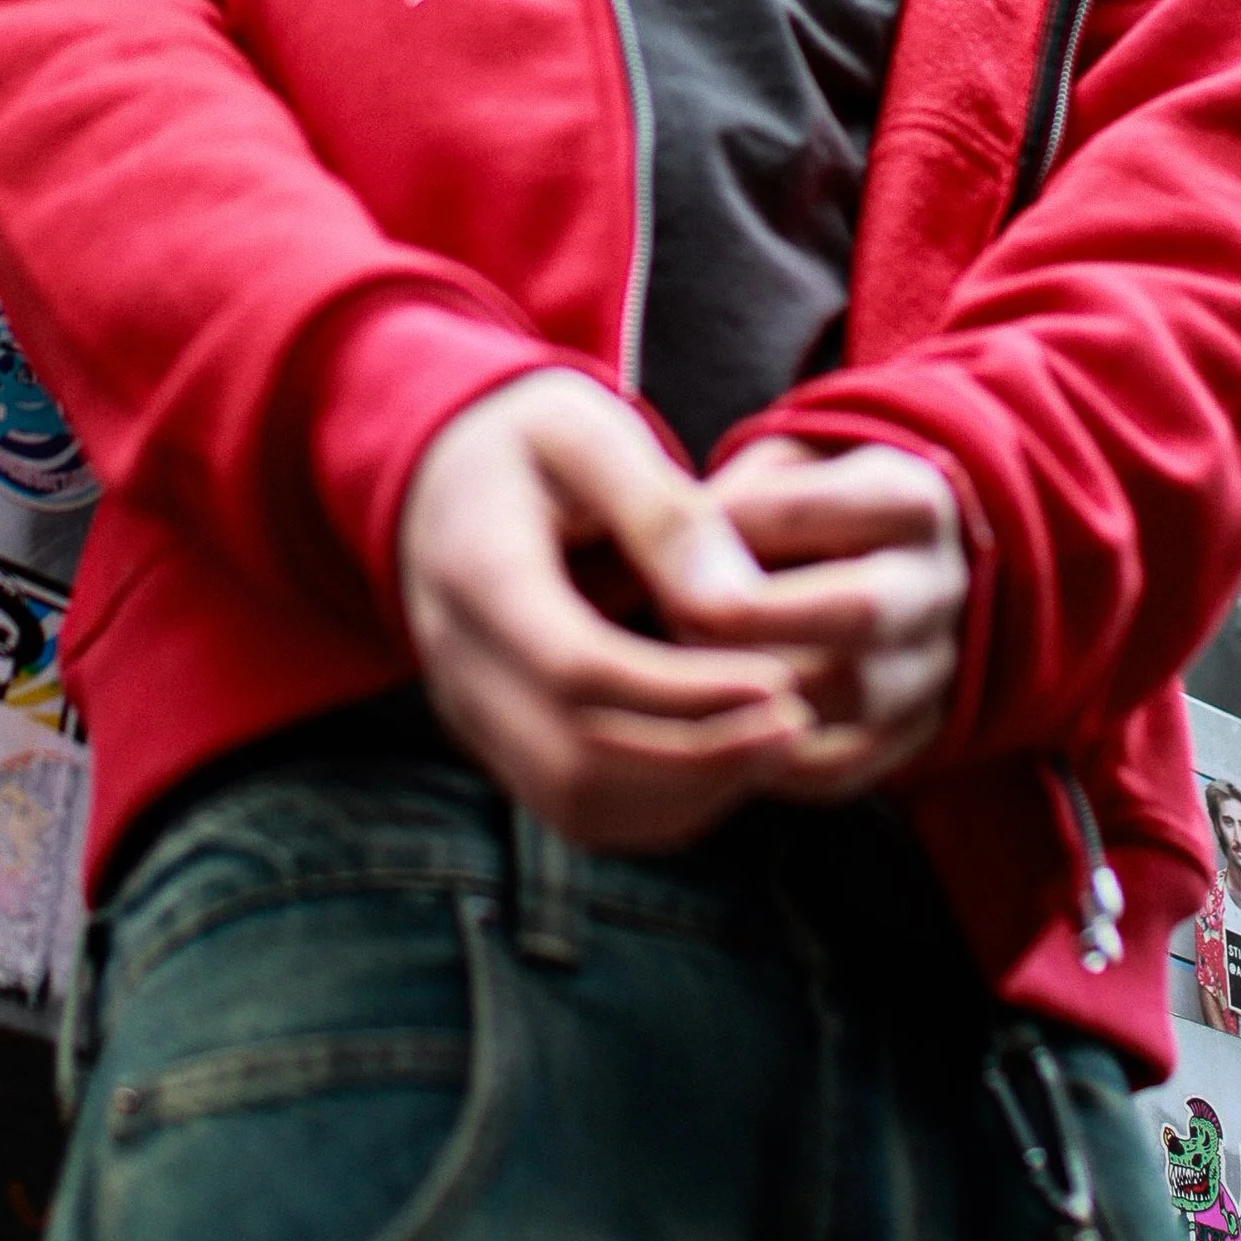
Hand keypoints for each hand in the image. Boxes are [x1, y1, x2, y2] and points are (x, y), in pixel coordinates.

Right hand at [397, 372, 816, 850]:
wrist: (442, 477)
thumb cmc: (528, 440)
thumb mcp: (589, 430)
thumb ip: (662, 512)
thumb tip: (736, 606)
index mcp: (477, 573)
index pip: (579, 669)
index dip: (686, 693)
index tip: (783, 682)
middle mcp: (458, 663)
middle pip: (577, 760)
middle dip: (701, 759)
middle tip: (798, 721)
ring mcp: (470, 714)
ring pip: (578, 805)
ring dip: (689, 793)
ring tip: (778, 741)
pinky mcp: (497, 744)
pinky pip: (577, 810)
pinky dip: (661, 805)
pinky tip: (731, 757)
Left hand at [690, 437, 967, 803]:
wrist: (859, 570)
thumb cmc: (789, 514)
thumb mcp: (764, 478)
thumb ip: (722, 514)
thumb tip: (681, 584)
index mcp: (914, 498)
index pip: (816, 509)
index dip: (726, 528)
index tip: (659, 542)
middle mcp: (943, 586)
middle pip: (863, 609)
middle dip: (752, 619)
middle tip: (675, 617)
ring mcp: (936, 668)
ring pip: (852, 695)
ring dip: (754, 686)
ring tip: (684, 667)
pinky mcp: (910, 737)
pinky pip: (839, 766)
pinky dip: (764, 754)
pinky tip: (713, 724)